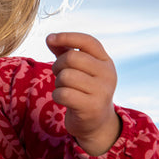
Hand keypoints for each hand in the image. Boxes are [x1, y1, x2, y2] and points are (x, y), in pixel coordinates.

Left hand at [46, 32, 120, 155]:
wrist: (95, 122)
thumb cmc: (83, 89)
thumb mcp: (78, 69)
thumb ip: (65, 52)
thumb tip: (50, 38)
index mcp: (105, 61)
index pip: (88, 41)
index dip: (67, 37)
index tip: (50, 39)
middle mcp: (108, 74)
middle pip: (71, 58)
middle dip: (57, 66)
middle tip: (59, 75)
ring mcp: (102, 91)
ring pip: (66, 76)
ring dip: (58, 83)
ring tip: (65, 88)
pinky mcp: (92, 107)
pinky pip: (63, 93)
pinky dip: (57, 95)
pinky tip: (64, 99)